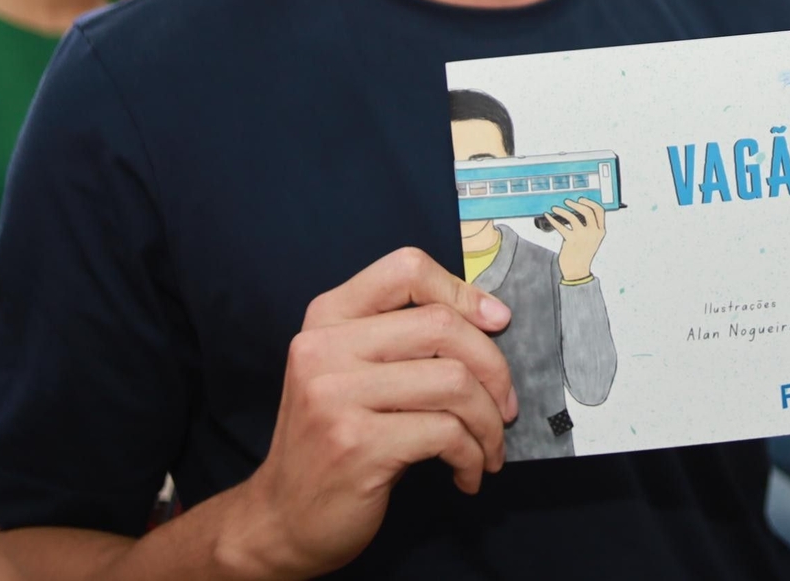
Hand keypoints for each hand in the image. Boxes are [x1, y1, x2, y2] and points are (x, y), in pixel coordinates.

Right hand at [222, 248, 518, 578]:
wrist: (283, 519)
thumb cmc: (336, 440)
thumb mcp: (353, 372)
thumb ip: (402, 338)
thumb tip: (491, 317)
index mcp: (327, 318)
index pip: (407, 269)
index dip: (462, 292)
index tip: (496, 323)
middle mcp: (324, 348)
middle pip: (442, 326)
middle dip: (494, 368)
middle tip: (506, 406)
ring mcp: (336, 396)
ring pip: (453, 382)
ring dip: (489, 421)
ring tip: (489, 447)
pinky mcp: (356, 445)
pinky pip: (446, 433)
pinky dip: (472, 456)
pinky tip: (467, 474)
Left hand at [548, 197, 607, 281]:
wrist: (577, 271)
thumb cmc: (582, 254)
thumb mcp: (592, 240)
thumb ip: (589, 227)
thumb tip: (578, 210)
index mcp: (600, 231)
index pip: (599, 211)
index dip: (590, 202)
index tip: (581, 199)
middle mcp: (593, 233)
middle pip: (587, 211)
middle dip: (576, 204)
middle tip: (567, 202)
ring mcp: (582, 236)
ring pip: (573, 216)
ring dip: (562, 210)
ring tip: (555, 208)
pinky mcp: (571, 240)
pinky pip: (561, 226)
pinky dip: (553, 220)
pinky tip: (548, 216)